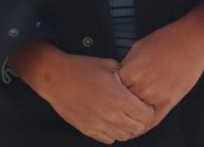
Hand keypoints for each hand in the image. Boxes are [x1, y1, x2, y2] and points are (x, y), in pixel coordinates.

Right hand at [8, 41, 152, 143]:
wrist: (55, 77)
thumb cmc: (80, 68)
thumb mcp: (108, 64)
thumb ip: (126, 76)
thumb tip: (136, 82)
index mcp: (119, 98)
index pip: (147, 115)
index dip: (148, 109)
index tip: (144, 104)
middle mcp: (111, 115)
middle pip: (138, 128)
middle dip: (140, 119)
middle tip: (135, 110)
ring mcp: (99, 125)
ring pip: (125, 136)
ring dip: (127, 127)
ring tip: (122, 116)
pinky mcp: (88, 130)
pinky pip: (109, 139)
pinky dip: (112, 132)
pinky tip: (109, 120)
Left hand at [117, 3, 203, 130]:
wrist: (191, 43)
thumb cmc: (165, 41)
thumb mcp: (137, 47)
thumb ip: (126, 65)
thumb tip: (118, 75)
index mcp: (132, 72)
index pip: (112, 87)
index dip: (109, 88)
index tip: (107, 89)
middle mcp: (143, 87)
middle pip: (122, 102)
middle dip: (117, 102)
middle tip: (111, 105)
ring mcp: (157, 97)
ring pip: (136, 114)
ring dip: (128, 116)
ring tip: (120, 119)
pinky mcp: (170, 102)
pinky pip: (153, 120)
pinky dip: (143, 125)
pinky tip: (136, 128)